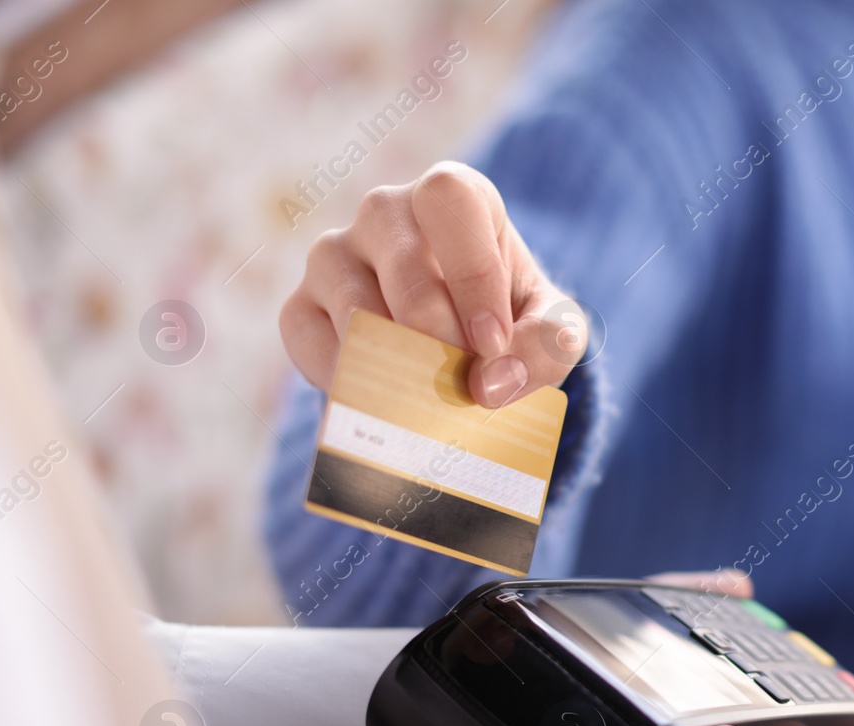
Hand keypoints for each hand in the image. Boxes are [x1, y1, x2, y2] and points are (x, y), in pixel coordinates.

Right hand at [280, 161, 583, 407]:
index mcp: (451, 196)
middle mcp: (384, 212)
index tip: (493, 344)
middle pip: (401, 258)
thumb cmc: (511, 320)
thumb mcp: (552, 327)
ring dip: (398, 363)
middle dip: (437, 331)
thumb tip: (493, 381)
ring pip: (354, 305)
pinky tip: (386, 400)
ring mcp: (334, 255)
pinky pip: (310, 340)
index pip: (448, 199)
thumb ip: (547, 343)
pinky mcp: (300, 306)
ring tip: (433, 401)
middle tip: (464, 382)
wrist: (467, 353)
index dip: (472, 272)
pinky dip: (350, 382)